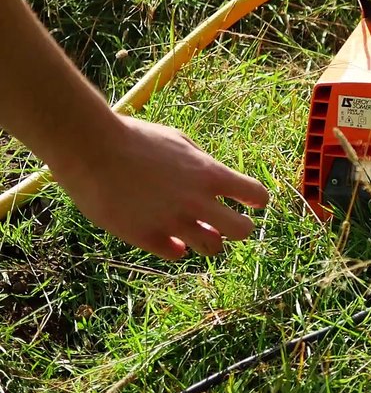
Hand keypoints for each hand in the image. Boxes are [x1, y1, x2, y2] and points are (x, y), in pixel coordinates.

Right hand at [50, 115, 269, 259]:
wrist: (91, 148)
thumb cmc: (136, 138)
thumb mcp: (180, 141)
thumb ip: (204, 164)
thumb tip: (219, 184)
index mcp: (210, 174)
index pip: (256, 195)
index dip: (257, 200)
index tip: (250, 202)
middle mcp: (197, 201)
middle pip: (242, 231)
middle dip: (239, 228)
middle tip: (227, 222)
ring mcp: (172, 222)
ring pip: (211, 248)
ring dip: (209, 240)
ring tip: (198, 231)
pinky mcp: (146, 237)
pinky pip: (175, 254)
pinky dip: (177, 248)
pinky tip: (171, 239)